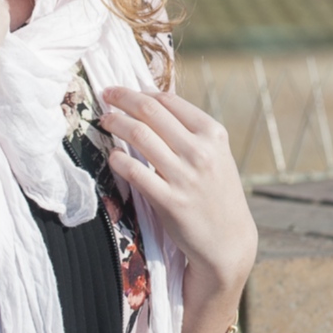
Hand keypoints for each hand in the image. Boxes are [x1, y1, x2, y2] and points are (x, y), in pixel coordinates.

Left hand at [98, 87, 257, 292]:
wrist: (228, 240)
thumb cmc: (217, 194)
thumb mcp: (216, 156)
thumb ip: (190, 133)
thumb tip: (153, 105)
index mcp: (213, 134)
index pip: (169, 102)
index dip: (141, 92)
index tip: (125, 91)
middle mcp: (200, 151)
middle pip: (151, 112)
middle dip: (123, 99)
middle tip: (107, 94)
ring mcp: (185, 176)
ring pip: (139, 136)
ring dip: (116, 123)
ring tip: (105, 120)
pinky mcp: (169, 201)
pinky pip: (134, 171)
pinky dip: (118, 159)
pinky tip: (112, 155)